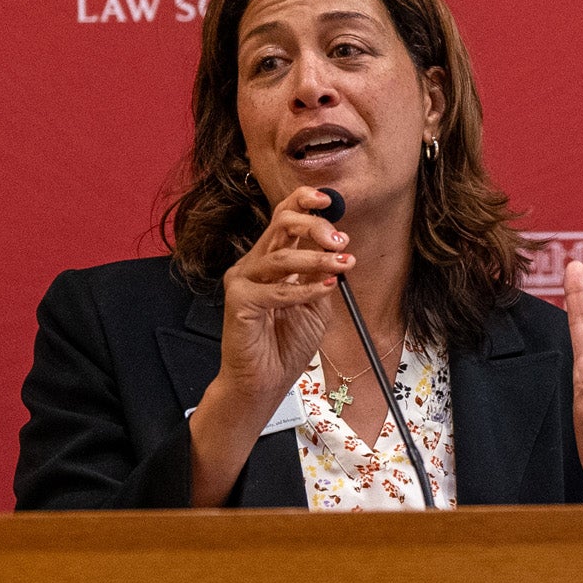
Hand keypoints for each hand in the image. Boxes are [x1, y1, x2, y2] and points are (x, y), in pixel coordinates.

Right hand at [216, 187, 351, 411]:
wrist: (265, 382)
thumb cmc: (286, 346)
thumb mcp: (315, 305)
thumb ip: (321, 276)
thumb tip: (337, 249)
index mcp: (271, 260)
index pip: (284, 217)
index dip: (304, 201)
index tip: (330, 200)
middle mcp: (255, 264)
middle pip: (281, 224)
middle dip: (314, 225)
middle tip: (340, 240)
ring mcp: (243, 280)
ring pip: (282, 256)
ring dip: (317, 258)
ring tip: (343, 265)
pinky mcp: (239, 300)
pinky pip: (277, 289)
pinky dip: (306, 289)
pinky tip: (325, 290)